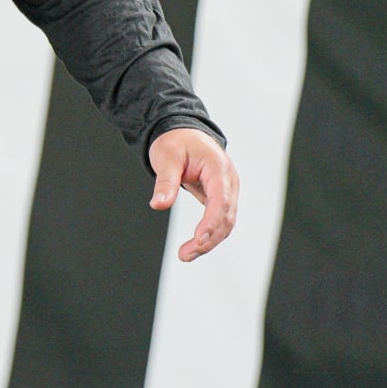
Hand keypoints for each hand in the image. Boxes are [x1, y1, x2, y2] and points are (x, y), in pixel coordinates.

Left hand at [148, 128, 237, 261]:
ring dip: (209, 241)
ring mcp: (227, 190)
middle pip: (226, 217)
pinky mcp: (221, 198)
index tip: (198, 239)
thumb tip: (158, 205)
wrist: (184, 133)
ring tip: (186, 255)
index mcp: (218, 168)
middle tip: (185, 254)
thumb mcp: (166, 157)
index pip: (220, 200)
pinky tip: (195, 246)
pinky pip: (219, 220)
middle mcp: (228, 181)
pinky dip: (209, 234)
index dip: (211, 222)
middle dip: (208, 239)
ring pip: (225, 223)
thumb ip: (166, 182)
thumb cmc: (176, 142)